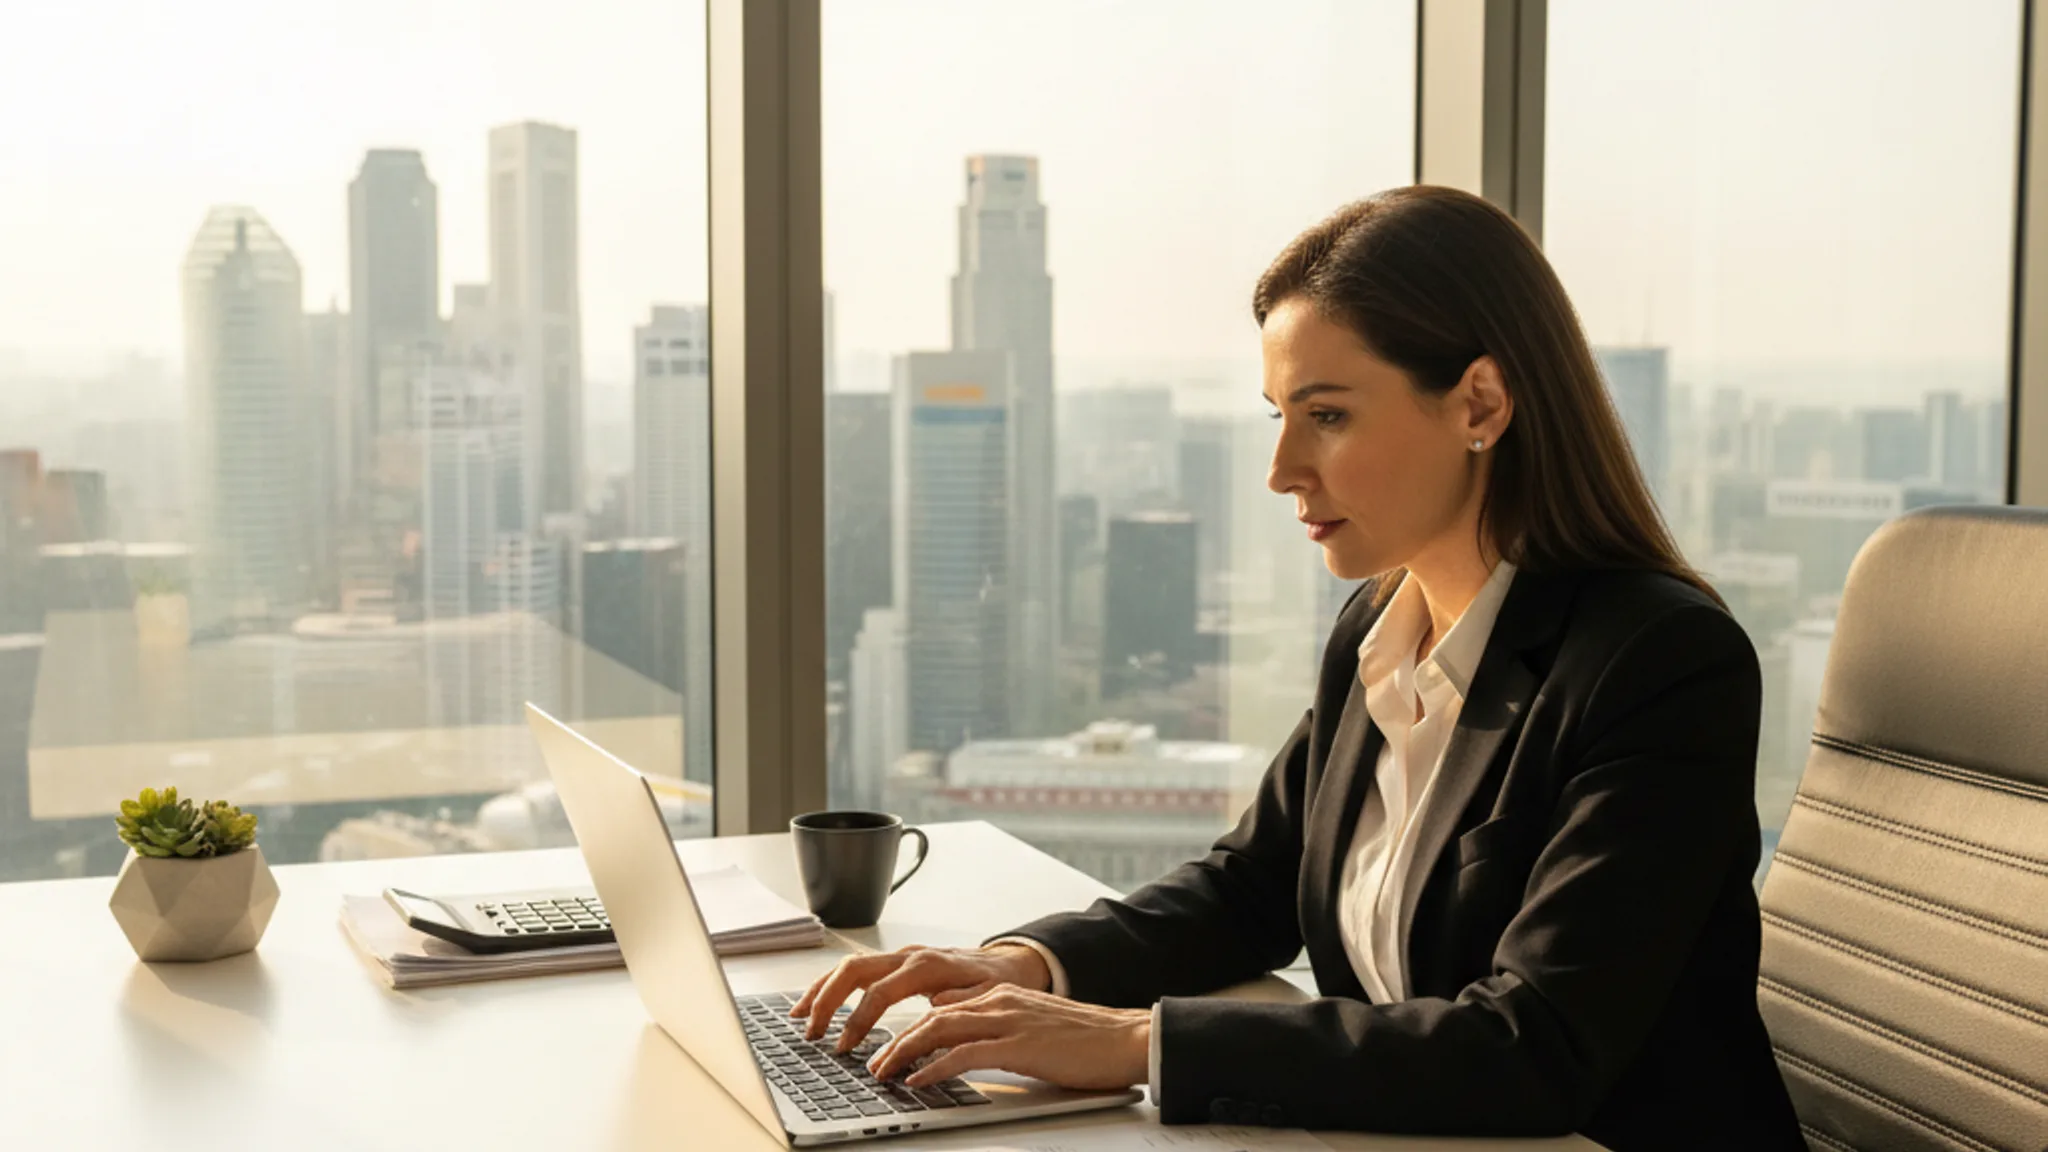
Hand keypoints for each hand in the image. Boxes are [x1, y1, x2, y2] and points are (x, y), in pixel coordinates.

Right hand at [791, 943, 1052, 1051]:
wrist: (1007, 962)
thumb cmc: (997, 981)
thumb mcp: (988, 995)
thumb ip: (961, 1000)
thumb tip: (936, 1004)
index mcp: (927, 966)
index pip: (880, 991)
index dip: (859, 1019)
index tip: (846, 1046)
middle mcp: (908, 956)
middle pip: (854, 971)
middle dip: (827, 1000)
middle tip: (812, 1032)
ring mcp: (900, 957)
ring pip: (850, 966)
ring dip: (822, 990)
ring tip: (800, 1017)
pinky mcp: (897, 963)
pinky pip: (858, 970)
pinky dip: (833, 984)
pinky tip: (818, 1001)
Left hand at [866, 985, 1149, 1090]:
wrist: (1125, 1038)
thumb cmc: (1082, 1040)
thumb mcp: (1028, 1027)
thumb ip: (992, 1029)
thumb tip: (955, 1044)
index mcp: (998, 995)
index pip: (938, 1007)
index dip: (905, 1027)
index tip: (882, 1046)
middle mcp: (997, 1001)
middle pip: (929, 1016)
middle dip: (893, 1039)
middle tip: (871, 1063)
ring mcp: (1007, 1020)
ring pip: (938, 1029)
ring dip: (903, 1052)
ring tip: (883, 1072)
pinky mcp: (1018, 1044)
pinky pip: (964, 1054)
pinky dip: (934, 1068)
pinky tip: (918, 1081)